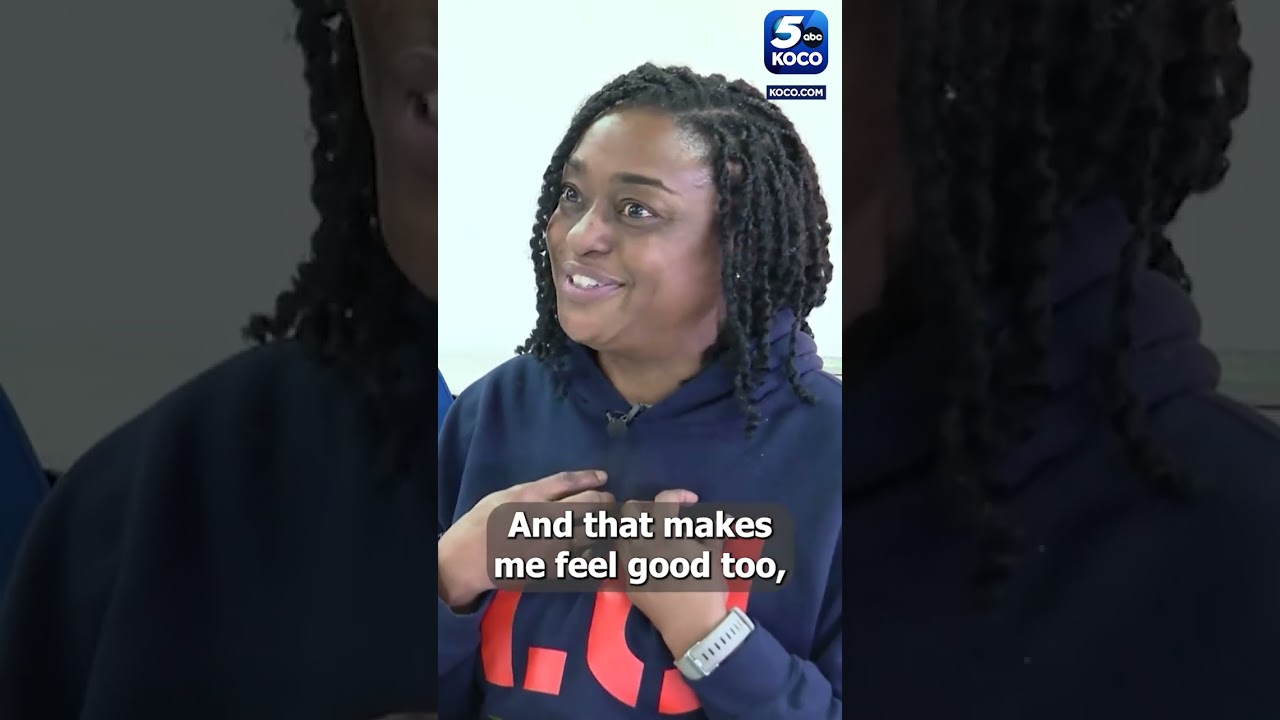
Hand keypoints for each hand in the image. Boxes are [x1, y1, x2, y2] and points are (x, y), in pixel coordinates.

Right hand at [438, 470, 611, 608]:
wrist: (465, 561)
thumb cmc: (481, 524)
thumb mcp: (503, 496)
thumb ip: (533, 492)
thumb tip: (564, 488)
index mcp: (528, 497)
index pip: (568, 482)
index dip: (590, 478)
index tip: (603, 477)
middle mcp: (543, 519)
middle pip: (588, 505)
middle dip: (605, 502)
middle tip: (609, 502)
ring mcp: (549, 545)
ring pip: (591, 532)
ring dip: (603, 526)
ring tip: (606, 523)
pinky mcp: (552, 567)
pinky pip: (581, 557)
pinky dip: (591, 550)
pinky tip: (592, 546)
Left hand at [616, 490, 729, 657]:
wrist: (693, 626)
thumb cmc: (707, 589)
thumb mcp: (713, 556)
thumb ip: (712, 531)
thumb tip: (722, 517)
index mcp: (665, 536)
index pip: (663, 500)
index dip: (678, 495)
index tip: (690, 502)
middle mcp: (642, 546)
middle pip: (630, 511)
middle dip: (647, 506)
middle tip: (664, 515)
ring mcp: (630, 565)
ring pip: (622, 534)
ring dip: (637, 529)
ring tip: (655, 536)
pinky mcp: (627, 582)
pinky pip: (623, 559)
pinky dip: (634, 553)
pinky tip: (650, 560)